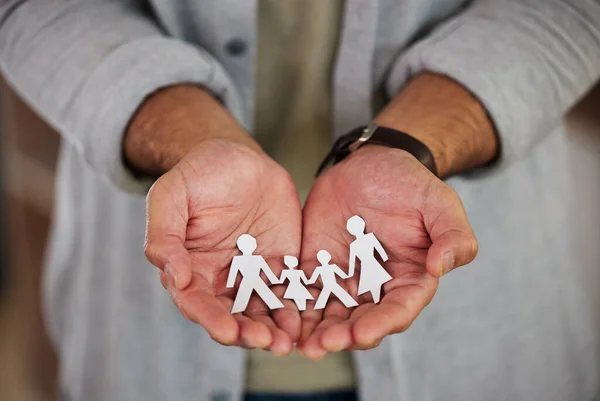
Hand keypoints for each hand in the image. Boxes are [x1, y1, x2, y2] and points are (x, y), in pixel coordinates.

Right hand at [144, 139, 302, 354]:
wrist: (240, 158)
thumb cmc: (199, 173)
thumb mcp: (172, 195)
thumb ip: (165, 234)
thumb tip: (174, 276)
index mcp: (190, 268)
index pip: (196, 302)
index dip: (210, 318)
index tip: (227, 332)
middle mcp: (220, 279)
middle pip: (231, 316)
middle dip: (247, 333)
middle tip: (265, 342)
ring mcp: (253, 275)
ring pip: (261, 311)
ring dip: (273, 330)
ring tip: (286, 342)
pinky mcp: (281, 265)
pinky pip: (289, 291)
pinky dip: (296, 309)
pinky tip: (305, 322)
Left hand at [297, 145, 477, 358]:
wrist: (369, 164)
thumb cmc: (409, 184)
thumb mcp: (439, 203)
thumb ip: (452, 235)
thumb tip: (441, 266)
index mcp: (408, 280)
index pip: (397, 310)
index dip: (380, 324)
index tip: (362, 333)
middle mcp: (375, 288)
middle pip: (358, 320)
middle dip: (340, 335)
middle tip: (320, 345)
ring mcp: (343, 279)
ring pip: (328, 313)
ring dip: (312, 330)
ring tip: (295, 343)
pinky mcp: (315, 266)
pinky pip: (302, 290)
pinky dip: (290, 305)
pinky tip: (275, 315)